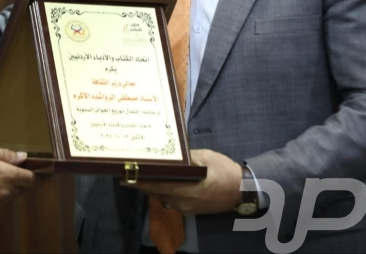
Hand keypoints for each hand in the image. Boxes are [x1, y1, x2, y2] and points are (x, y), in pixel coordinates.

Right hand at [0, 144, 36, 209]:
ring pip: (12, 195)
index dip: (39, 176)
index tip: (46, 174)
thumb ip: (7, 155)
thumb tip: (23, 158)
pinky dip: (1, 193)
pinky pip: (0, 200)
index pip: (30, 179)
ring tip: (7, 177)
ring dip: (13, 187)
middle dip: (26, 181)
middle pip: (23, 188)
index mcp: (7, 176)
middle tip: (27, 173)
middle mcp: (4, 191)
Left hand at [120, 149, 241, 214]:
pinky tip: (161, 181)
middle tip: (128, 172)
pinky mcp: (191, 210)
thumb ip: (186, 158)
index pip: (154, 186)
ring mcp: (186, 208)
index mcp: (185, 189)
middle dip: (141, 183)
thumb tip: (171, 155)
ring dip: (151, 187)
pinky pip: (171, 200)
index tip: (122, 177)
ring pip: (162, 197)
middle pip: (155, 192)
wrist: (243, 190)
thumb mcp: (205, 157)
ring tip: (141, 175)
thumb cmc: (224, 171)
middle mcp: (182, 202)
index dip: (137, 182)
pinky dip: (163, 190)